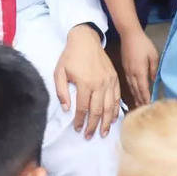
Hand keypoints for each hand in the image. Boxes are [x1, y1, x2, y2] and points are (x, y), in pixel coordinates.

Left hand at [54, 24, 119, 138]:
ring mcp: (109, 81)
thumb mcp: (59, 72)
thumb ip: (61, 91)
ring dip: (106, 122)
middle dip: (93, 126)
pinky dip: (116, 110)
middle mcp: (99, 84)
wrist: (85, 39)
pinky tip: (112, 119)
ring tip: (103, 133)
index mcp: (84, 83)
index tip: (77, 129)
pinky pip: (117, 98)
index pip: (83, 108)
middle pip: (97, 111)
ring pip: (109, 107)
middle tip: (89, 136)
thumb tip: (67, 109)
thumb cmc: (70, 56)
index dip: (80, 121)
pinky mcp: (114, 78)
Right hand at [119, 27, 158, 107]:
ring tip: (138, 105)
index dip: (146, 98)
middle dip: (140, 100)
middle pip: (136, 90)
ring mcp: (127, 71)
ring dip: (135, 97)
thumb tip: (153, 80)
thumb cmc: (143, 44)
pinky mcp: (125, 68)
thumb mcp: (153, 56)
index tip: (149, 106)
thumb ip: (154, 69)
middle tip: (143, 110)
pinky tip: (133, 93)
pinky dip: (131, 90)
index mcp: (140, 71)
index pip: (143, 88)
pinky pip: (129, 82)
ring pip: (131, 87)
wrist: (129, 35)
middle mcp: (132, 73)